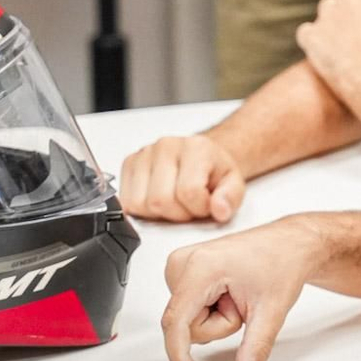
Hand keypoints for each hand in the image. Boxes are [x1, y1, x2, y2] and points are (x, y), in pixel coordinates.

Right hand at [117, 134, 246, 222]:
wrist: (202, 156)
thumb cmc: (214, 170)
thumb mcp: (233, 183)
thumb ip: (231, 197)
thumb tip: (220, 209)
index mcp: (196, 148)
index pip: (188, 192)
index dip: (198, 208)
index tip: (206, 204)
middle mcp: (166, 146)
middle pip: (160, 200)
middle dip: (178, 213)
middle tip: (190, 206)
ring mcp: (144, 154)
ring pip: (140, 204)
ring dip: (159, 213)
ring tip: (175, 202)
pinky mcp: (129, 163)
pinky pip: (127, 202)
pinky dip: (143, 209)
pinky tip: (160, 199)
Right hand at [161, 217, 323, 360]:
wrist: (290, 243)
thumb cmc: (283, 262)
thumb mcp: (272, 311)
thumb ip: (255, 347)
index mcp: (200, 267)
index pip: (176, 323)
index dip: (180, 357)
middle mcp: (183, 261)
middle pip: (185, 325)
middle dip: (218, 325)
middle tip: (244, 304)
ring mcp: (181, 263)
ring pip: (187, 319)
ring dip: (215, 317)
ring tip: (238, 295)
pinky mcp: (184, 268)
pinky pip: (188, 308)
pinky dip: (210, 309)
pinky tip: (229, 292)